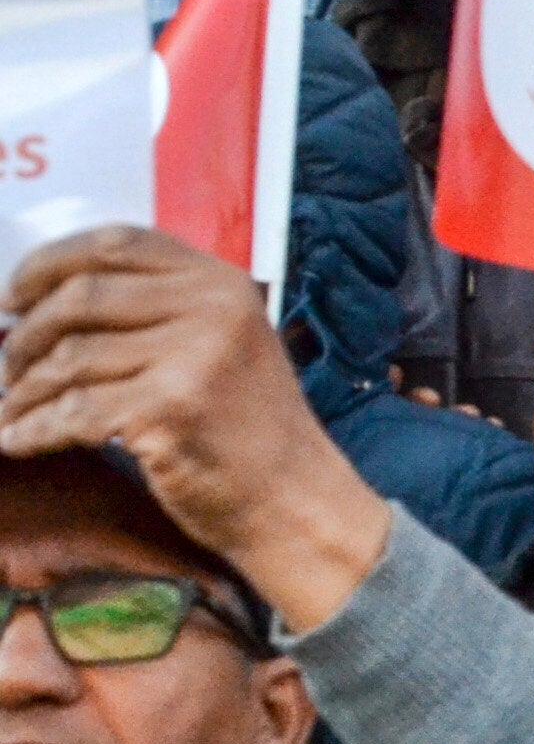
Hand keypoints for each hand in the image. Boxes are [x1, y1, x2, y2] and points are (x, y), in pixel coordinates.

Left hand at [0, 228, 388, 628]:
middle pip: (80, 295)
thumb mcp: (223, 344)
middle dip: (26, 335)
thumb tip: (45, 301)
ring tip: (15, 412)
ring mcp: (194, 358)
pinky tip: (20, 441)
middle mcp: (212, 309)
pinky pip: (72, 411)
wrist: (294, 501)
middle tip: (10, 368)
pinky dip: (33, 429)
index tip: (14, 297)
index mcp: (222, 283)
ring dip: (23, 392)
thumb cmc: (248, 428)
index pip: (115, 242)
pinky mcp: (169, 410)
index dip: (48, 264)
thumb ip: (160, 310)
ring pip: (68, 358)